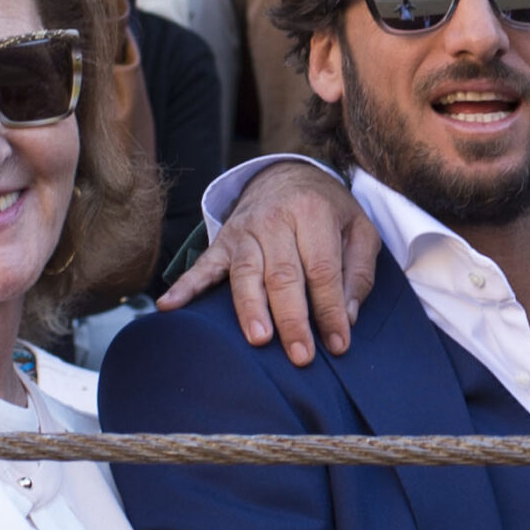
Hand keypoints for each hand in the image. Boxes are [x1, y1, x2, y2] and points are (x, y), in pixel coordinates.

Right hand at [156, 157, 382, 361]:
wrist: (289, 175)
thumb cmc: (329, 212)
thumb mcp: (360, 231)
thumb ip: (358, 273)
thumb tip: (347, 318)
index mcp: (312, 213)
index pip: (322, 270)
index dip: (330, 310)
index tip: (338, 344)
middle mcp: (275, 220)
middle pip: (283, 275)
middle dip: (292, 319)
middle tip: (300, 355)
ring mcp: (244, 231)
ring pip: (246, 274)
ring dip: (251, 309)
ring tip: (258, 340)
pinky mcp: (222, 241)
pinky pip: (203, 265)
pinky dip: (186, 286)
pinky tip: (169, 305)